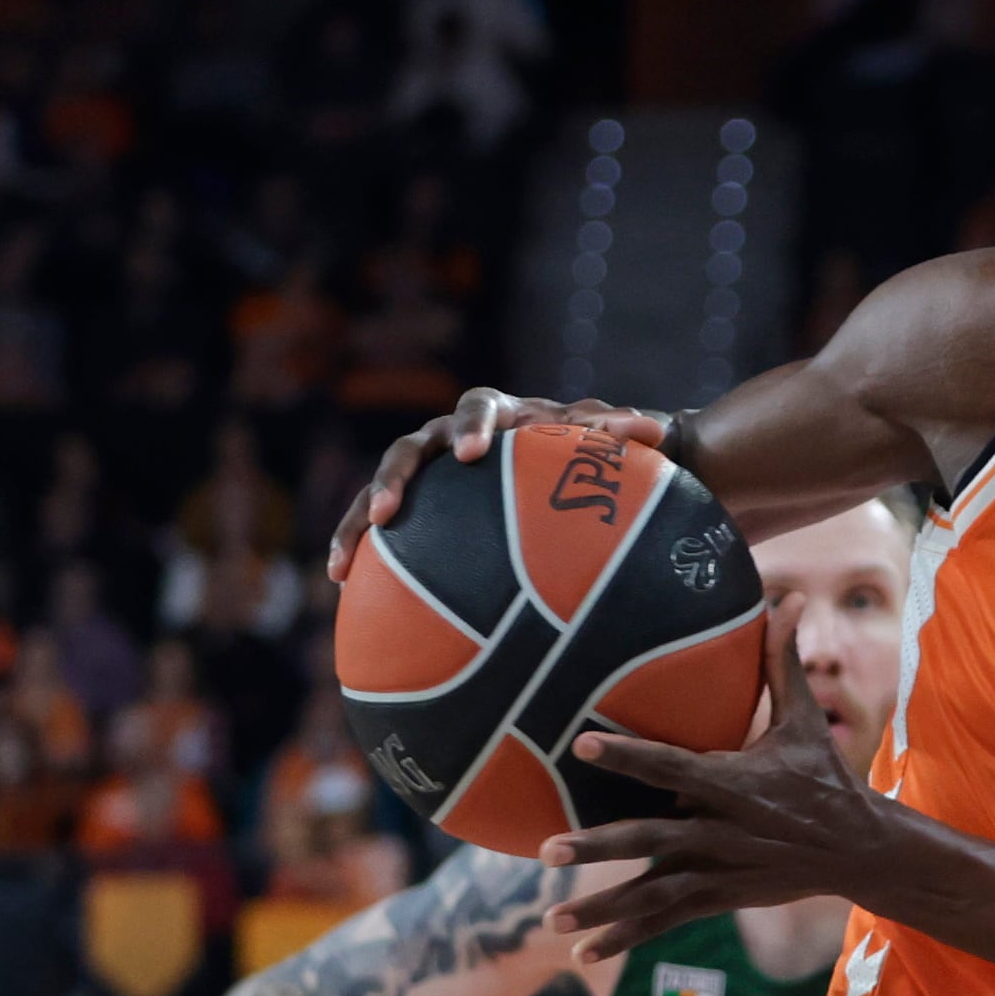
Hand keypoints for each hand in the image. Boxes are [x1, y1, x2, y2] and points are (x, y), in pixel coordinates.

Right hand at [329, 389, 671, 578]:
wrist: (573, 472)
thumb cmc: (593, 455)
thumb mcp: (609, 446)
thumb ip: (619, 437)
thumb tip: (652, 429)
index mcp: (498, 416)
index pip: (480, 410)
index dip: (475, 427)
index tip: (474, 454)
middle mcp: (451, 439)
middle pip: (411, 449)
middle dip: (396, 478)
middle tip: (391, 511)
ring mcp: (429, 474)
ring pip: (382, 489)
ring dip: (360, 520)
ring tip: (343, 563)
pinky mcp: (416, 508)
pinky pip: (380, 529)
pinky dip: (360, 550)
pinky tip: (342, 585)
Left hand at [547, 622, 920, 959]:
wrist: (861, 850)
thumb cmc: (827, 779)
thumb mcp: (805, 723)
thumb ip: (781, 664)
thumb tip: (783, 600)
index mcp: (732, 784)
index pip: (670, 766)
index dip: (626, 756)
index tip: (580, 744)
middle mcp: (718, 831)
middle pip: (649, 839)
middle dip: (598, 845)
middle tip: (547, 848)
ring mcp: (718, 870)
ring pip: (651, 892)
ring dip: (602, 907)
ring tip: (552, 920)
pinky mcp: (721, 898)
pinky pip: (666, 919)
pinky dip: (626, 936)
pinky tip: (584, 952)